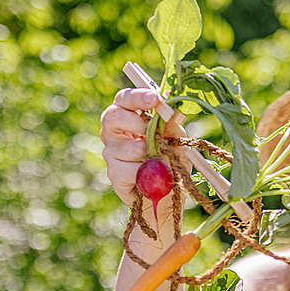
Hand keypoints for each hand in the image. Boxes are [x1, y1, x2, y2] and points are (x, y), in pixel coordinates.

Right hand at [100, 88, 185, 209]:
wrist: (170, 194)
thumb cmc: (171, 161)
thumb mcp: (178, 141)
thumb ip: (172, 127)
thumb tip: (171, 111)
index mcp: (130, 117)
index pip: (124, 99)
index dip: (136, 97)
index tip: (154, 98)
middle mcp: (116, 133)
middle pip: (111, 117)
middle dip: (134, 122)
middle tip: (151, 131)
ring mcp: (111, 153)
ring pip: (120, 147)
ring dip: (144, 153)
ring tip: (158, 159)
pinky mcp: (114, 175)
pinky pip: (125, 170)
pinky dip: (142, 173)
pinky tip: (151, 176)